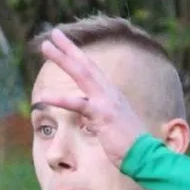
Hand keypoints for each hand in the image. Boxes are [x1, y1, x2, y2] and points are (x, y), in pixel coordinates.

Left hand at [35, 26, 145, 165]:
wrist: (145, 156)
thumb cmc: (129, 145)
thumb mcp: (113, 124)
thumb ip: (99, 115)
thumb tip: (88, 115)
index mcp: (111, 94)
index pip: (92, 70)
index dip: (78, 55)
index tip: (64, 43)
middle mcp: (109, 93)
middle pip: (86, 64)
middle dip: (69, 48)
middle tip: (53, 33)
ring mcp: (106, 102)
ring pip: (82, 73)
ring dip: (63, 58)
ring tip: (46, 46)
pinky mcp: (102, 116)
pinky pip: (79, 105)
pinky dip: (60, 99)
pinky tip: (44, 97)